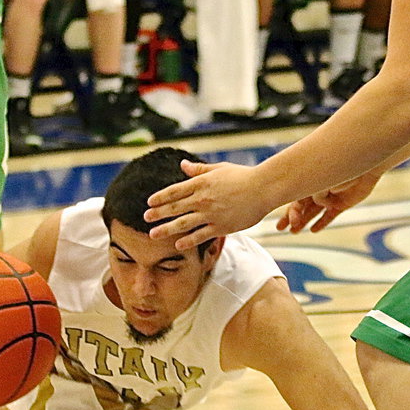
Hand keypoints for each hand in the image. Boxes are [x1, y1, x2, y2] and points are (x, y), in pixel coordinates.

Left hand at [143, 158, 271, 247]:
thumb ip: (199, 169)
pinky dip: (188, 240)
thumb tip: (183, 165)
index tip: (149, 202)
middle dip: (158, 213)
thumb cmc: (242, 176)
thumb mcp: (218, 169)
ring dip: (166, 229)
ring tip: (153, 234)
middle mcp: (202, 198)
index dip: (160, 197)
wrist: (263, 188)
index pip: (175, 191)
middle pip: (174, 207)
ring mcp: (211, 213)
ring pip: (183, 223)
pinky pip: (200, 235)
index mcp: (201, 182)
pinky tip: (178, 244)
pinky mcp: (221, 226)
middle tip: (145, 218)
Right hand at [277, 172, 379, 232]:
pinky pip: (330, 216)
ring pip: (313, 212)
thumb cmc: (344, 166)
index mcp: (311, 181)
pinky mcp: (342, 204)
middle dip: (291, 217)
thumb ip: (320, 191)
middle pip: (301, 206)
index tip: (290, 222)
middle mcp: (318, 190)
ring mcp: (330, 198)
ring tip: (294, 232)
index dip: (292, 212)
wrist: (366, 163)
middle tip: (281, 228)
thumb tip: (319, 203)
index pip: (296, 198)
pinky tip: (314, 229)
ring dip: (304, 221)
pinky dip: (322, 222)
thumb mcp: (327, 178)